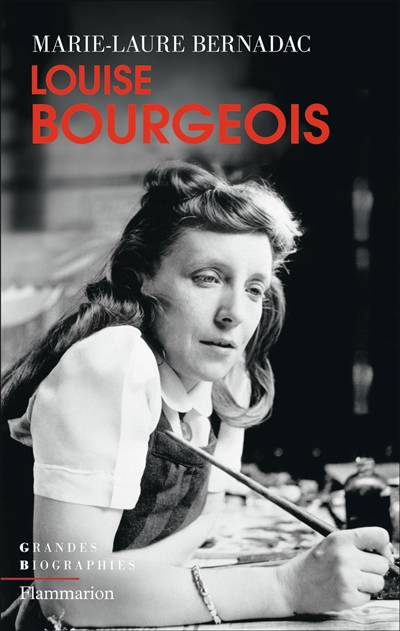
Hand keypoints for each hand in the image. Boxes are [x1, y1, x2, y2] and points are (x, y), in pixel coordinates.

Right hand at [276, 527, 391, 613]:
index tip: (381, 554)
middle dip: (373, 569)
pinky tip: (342, 590)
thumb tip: (386, 554)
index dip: (384, 546)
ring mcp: (346, 577)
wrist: (289, 586)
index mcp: (340, 538)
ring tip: (348, 581)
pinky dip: (358, 597)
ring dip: (367, 584)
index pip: (379, 536)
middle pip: (382, 564)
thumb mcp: (329, 544)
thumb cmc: (312, 564)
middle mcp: (345, 556)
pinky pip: (368, 597)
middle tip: (357, 571)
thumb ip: (354, 545)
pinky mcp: (346, 597)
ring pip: (378, 582)